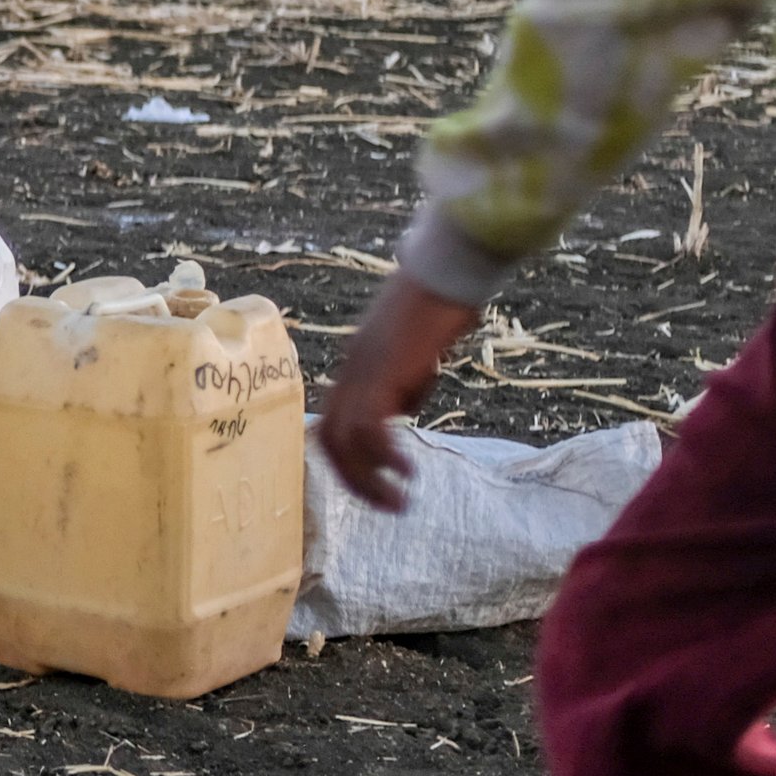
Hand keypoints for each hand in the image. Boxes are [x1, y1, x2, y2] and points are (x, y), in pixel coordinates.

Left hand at [318, 271, 484, 513]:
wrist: (444, 270)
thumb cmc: (439, 303)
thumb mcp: (416, 351)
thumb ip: (404, 379)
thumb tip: (404, 408)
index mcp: (356, 366)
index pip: (333, 424)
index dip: (348, 460)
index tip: (375, 483)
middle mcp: (351, 370)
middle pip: (331, 438)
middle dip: (355, 479)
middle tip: (388, 505)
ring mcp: (363, 370)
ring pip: (345, 439)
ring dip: (369, 478)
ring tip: (401, 501)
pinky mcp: (383, 371)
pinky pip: (370, 426)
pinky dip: (382, 456)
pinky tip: (407, 470)